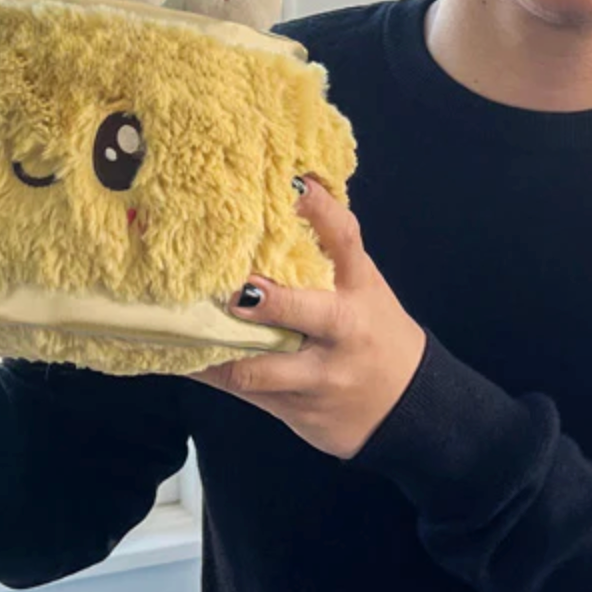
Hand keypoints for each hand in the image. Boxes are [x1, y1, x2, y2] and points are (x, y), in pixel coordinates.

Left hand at [192, 177, 425, 459]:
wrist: (407, 405)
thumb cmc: (371, 330)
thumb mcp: (361, 287)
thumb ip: (327, 256)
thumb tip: (285, 197)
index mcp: (360, 287)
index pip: (344, 240)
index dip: (321, 209)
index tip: (292, 184)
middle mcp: (344, 329)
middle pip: (307, 312)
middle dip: (270, 302)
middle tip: (235, 289)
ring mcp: (321, 375)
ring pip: (264, 368)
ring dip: (221, 349)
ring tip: (185, 331)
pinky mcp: (299, 408)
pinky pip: (248, 393)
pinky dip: (214, 373)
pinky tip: (186, 357)